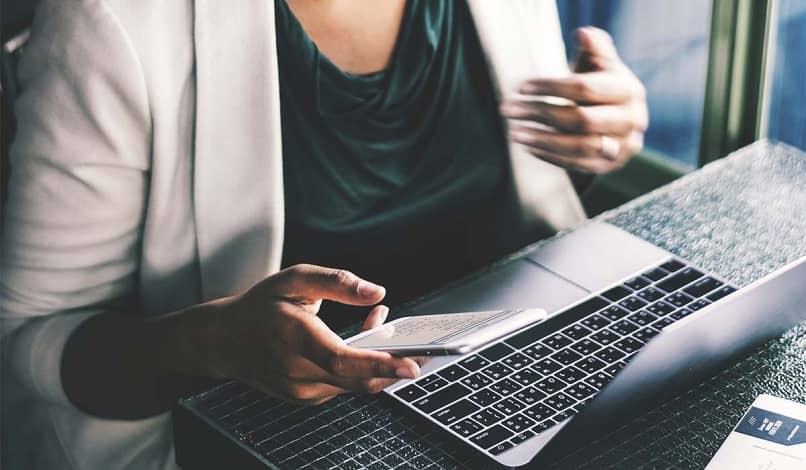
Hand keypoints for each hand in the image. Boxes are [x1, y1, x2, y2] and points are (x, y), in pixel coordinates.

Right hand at [189, 264, 420, 404]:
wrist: (224, 342)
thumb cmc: (260, 306)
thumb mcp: (294, 279)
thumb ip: (337, 282)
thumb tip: (377, 292)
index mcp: (293, 338)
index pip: (342, 360)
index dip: (380, 365)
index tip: (411, 365)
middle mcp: (297, 371)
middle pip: (358, 380)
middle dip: (395, 367)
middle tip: (425, 350)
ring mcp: (301, 390)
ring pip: (355, 384)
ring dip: (379, 363)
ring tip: (387, 329)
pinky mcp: (307, 398)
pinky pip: (345, 386)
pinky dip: (362, 369)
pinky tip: (366, 343)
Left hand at [500, 27, 647, 173]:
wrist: (618, 118)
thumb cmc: (601, 85)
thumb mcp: (600, 64)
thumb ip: (594, 47)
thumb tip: (583, 33)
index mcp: (629, 90)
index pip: (584, 88)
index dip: (551, 87)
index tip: (521, 87)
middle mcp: (631, 120)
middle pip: (581, 119)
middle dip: (540, 114)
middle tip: (507, 109)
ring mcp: (623, 146)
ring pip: (580, 147)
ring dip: (542, 140)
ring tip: (514, 133)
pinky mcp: (611, 166)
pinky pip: (578, 165)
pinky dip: (551, 157)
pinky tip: (529, 147)